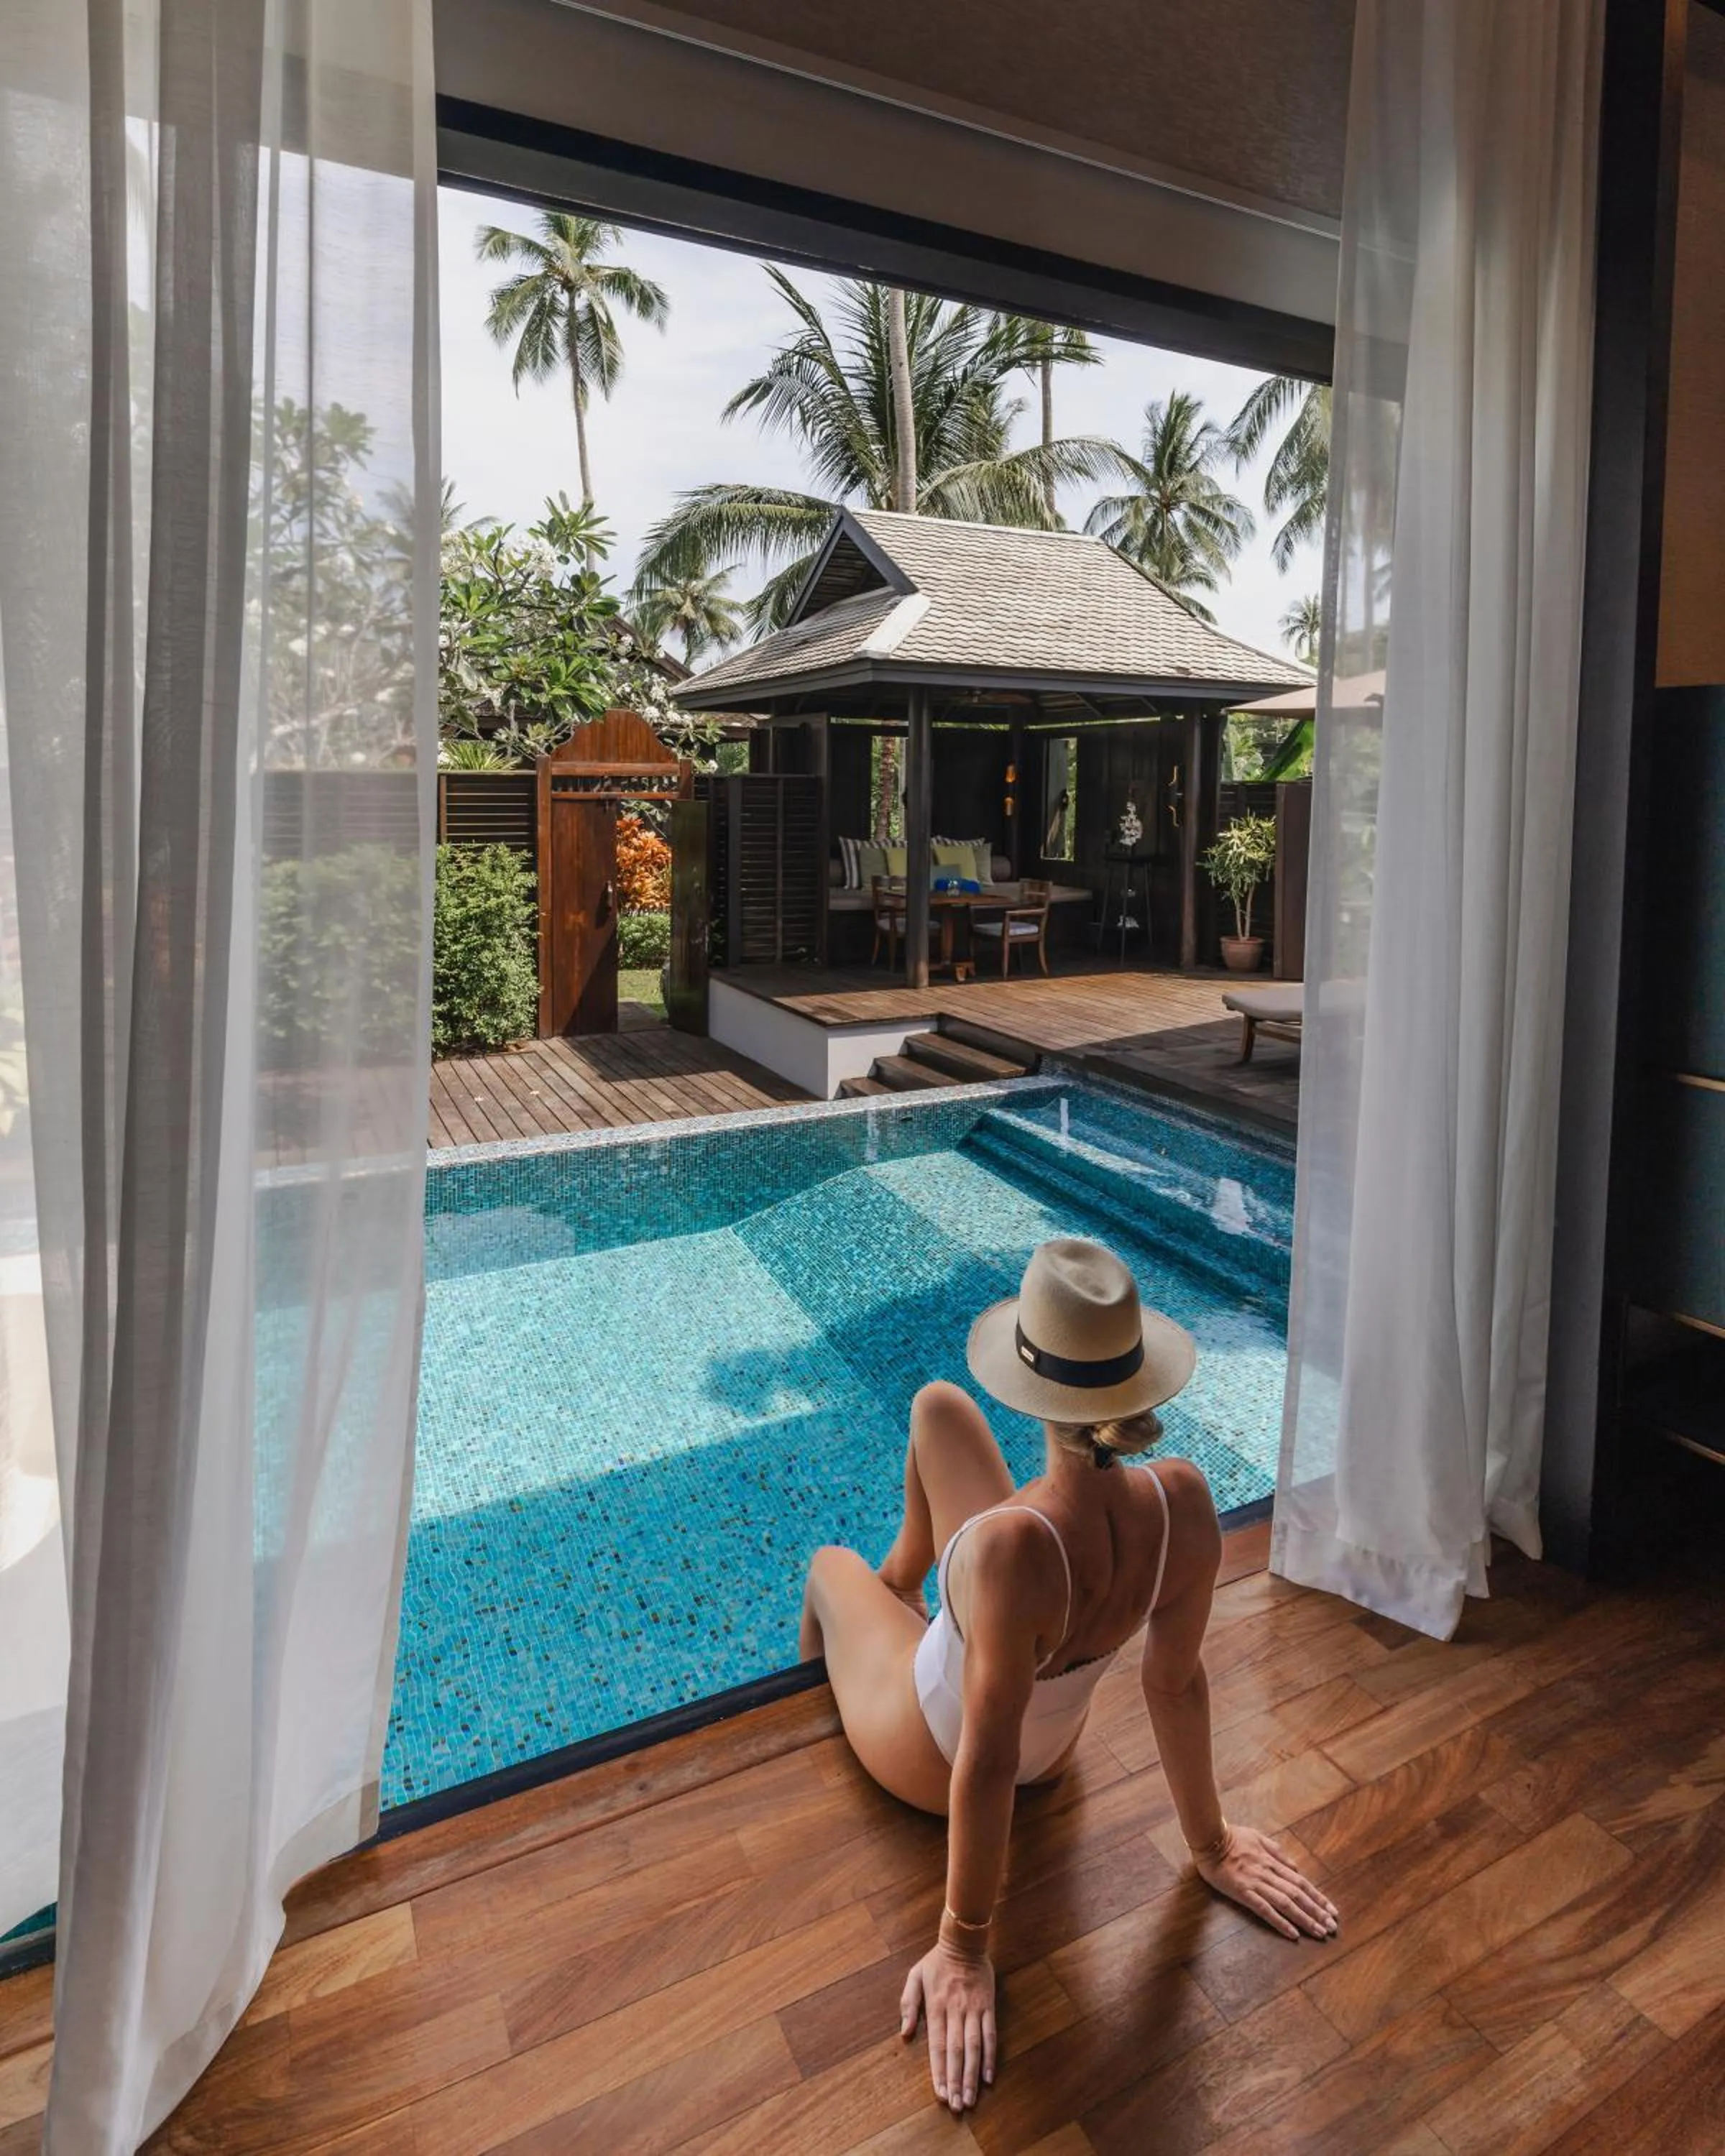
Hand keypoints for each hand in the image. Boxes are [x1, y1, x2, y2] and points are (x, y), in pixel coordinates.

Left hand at [900, 1941, 996, 2111]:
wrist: (964, 1940)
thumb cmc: (936, 1961)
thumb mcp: (914, 1976)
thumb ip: (908, 2003)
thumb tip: (905, 2033)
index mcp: (936, 2006)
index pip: (937, 2046)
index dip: (939, 2071)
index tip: (939, 2093)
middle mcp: (955, 2011)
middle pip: (956, 2052)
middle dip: (956, 2081)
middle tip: (956, 2106)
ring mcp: (974, 2009)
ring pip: (974, 2048)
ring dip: (972, 2075)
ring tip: (970, 2099)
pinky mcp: (988, 2006)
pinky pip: (991, 2035)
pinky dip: (990, 2057)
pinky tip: (988, 2078)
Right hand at [1196, 1823, 1337, 1938]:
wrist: (1209, 1838)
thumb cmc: (1232, 1836)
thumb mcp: (1258, 1837)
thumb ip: (1277, 1851)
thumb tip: (1295, 1867)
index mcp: (1272, 1861)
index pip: (1301, 1882)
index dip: (1318, 1897)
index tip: (1332, 1911)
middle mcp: (1269, 1873)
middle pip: (1298, 1894)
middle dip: (1317, 1912)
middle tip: (1333, 1927)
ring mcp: (1257, 1883)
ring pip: (1286, 1903)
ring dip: (1305, 1919)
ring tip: (1320, 1932)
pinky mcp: (1243, 1892)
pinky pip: (1265, 1910)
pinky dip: (1281, 1922)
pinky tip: (1293, 1934)